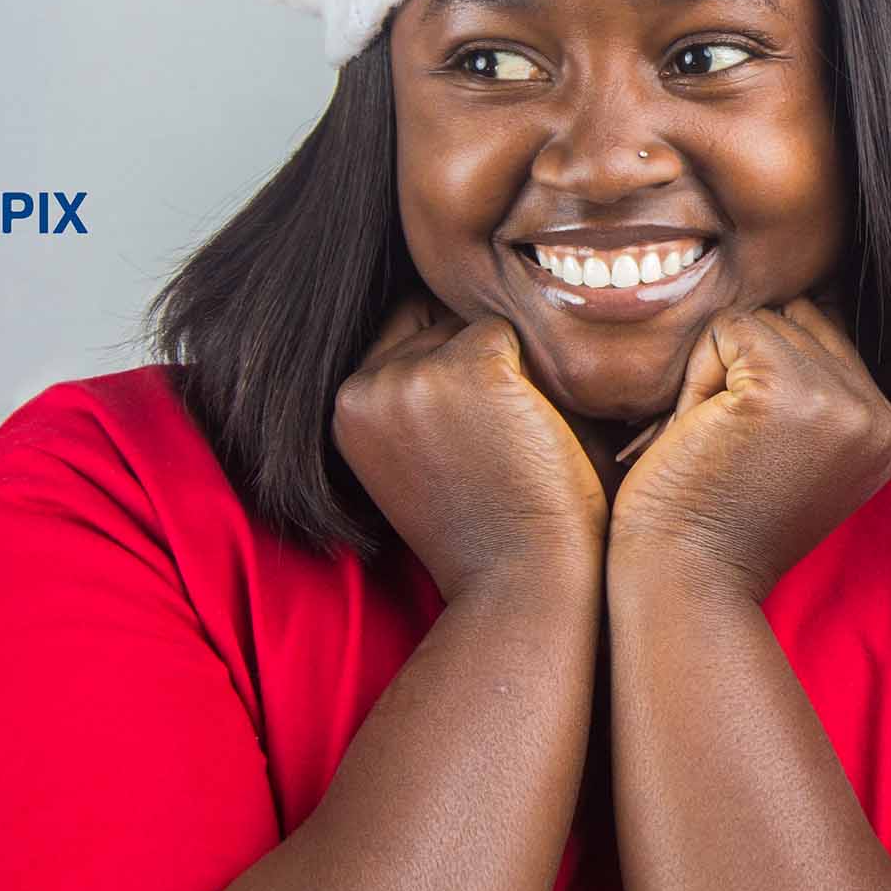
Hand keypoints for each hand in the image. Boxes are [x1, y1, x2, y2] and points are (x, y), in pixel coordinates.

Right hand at [332, 288, 607, 602]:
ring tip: (527, 436)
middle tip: (510, 431)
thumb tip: (468, 304)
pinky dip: (543, 375)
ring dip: (515, 364)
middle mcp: (368, 383)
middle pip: (441, 319)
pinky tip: (542, 432)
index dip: (452, 364)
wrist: (521, 587)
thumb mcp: (430, 451)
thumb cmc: (494, 529)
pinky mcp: (474, 365)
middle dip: (482, 358)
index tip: (482, 422)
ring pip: (480, 322)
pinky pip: (520, 332)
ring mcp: (415, 371)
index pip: (403, 332)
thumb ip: (427, 387)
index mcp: (347, 407)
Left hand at [606, 294, 890, 602]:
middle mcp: (877, 414)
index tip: (755, 454)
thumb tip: (807, 299)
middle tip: (733, 448)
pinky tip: (703, 433)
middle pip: (796, 322)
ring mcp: (836, 401)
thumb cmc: (720, 517)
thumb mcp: (799, 451)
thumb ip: (820, 385)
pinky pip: (727, 330)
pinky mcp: (782, 391)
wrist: (690, 579)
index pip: (827, 338)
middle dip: (745, 371)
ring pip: (762, 322)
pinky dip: (697, 377)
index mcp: (887, 429)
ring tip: (720, 443)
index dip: (768, 380)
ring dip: (719, 375)